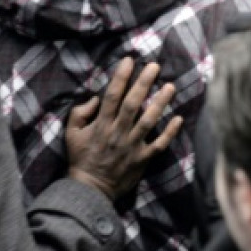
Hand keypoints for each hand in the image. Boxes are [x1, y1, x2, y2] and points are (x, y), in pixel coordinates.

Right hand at [65, 58, 181, 200]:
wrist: (89, 189)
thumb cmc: (81, 158)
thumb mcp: (71, 134)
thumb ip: (79, 113)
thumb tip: (95, 98)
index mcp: (101, 125)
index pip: (112, 96)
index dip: (121, 77)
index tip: (129, 60)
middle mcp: (117, 133)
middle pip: (132, 104)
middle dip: (144, 83)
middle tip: (155, 66)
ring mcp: (131, 146)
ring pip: (148, 121)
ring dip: (160, 103)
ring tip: (170, 87)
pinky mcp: (141, 160)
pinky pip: (158, 145)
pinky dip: (169, 133)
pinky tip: (179, 119)